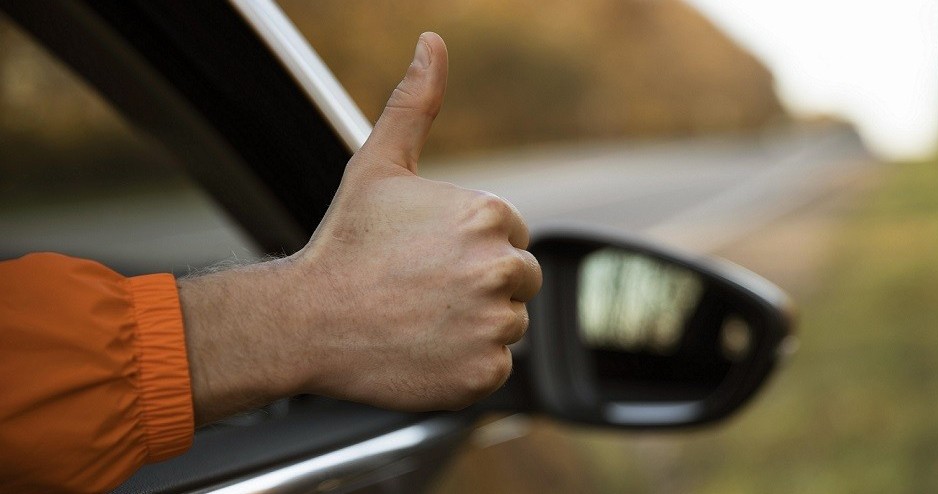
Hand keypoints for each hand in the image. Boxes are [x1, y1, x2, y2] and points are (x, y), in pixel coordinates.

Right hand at [178, 32, 541, 422]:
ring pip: (508, 323)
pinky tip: (424, 349)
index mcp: (488, 215)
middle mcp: (500, 268)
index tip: (427, 258)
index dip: (469, 248)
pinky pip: (495, 366)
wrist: (305, 320)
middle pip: (518, 280)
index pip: (511, 236)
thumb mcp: (379, 165)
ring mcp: (494, 324)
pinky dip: (466, 364)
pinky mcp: (485, 373)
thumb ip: (416, 104)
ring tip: (420, 319)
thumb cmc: (345, 243)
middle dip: (479, 284)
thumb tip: (432, 43)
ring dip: (474, 325)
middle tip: (422, 291)